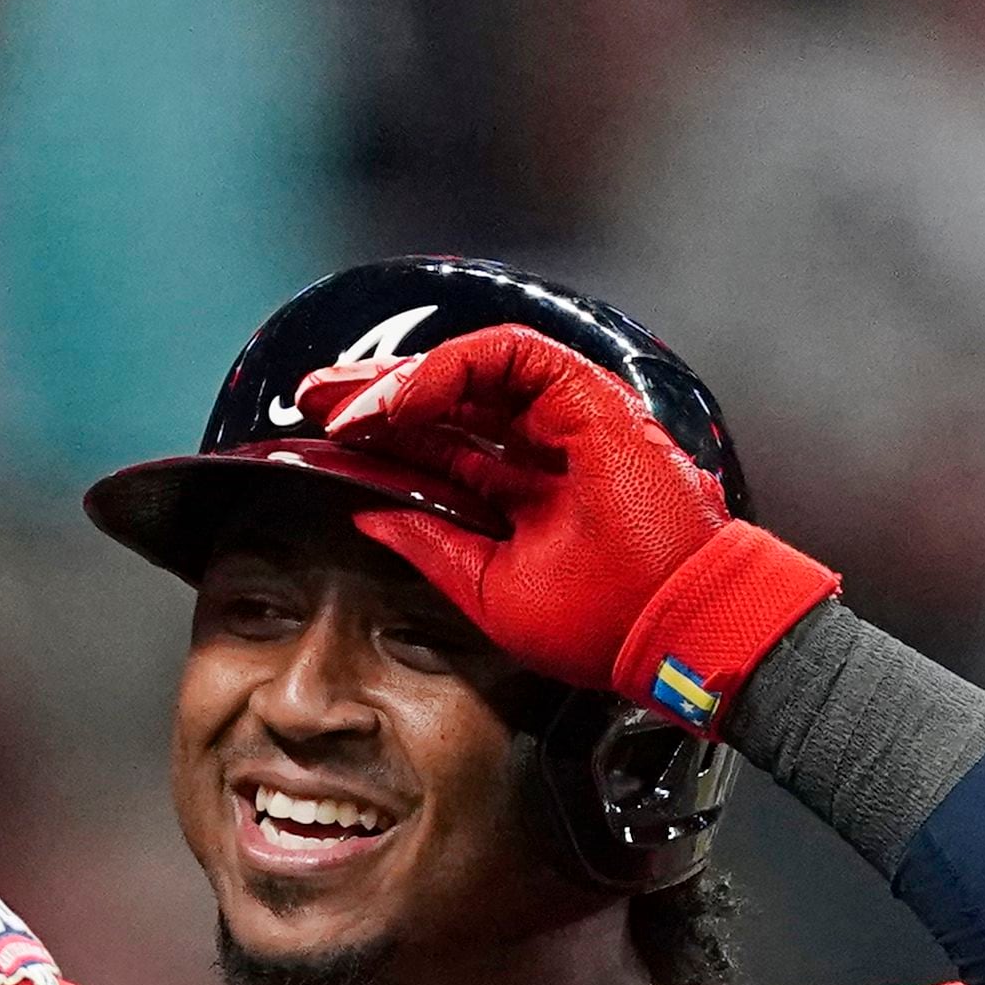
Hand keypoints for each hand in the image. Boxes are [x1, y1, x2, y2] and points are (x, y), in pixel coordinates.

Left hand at [304, 326, 832, 718]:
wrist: (677, 629)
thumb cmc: (606, 624)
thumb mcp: (489, 588)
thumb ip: (430, 544)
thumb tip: (365, 512)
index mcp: (525, 490)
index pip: (439, 445)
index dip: (379, 436)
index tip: (319, 442)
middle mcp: (544, 447)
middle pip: (445, 401)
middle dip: (373, 394)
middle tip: (308, 397)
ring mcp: (567, 418)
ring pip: (468, 371)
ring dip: (397, 380)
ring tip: (338, 401)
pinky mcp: (587, 398)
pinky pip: (506, 355)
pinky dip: (446, 370)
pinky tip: (395, 400)